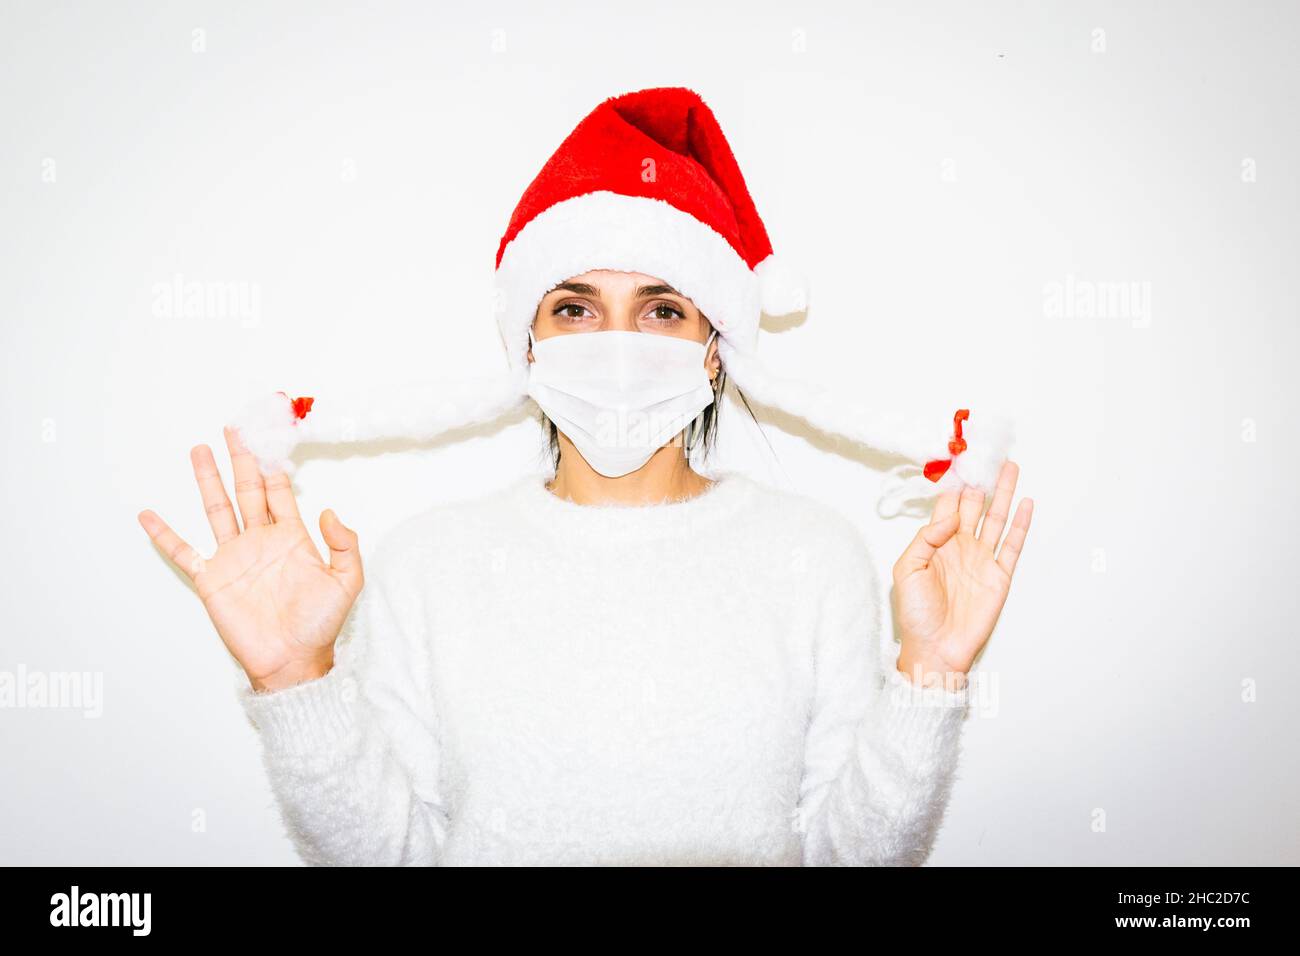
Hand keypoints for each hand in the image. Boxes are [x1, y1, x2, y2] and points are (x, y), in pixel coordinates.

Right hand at [138, 426, 363, 691]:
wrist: (292, 661)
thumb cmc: (320, 625)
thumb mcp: (347, 582)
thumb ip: (344, 544)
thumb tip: (329, 510)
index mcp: (293, 538)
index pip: (281, 492)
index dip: (274, 466)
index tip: (268, 437)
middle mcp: (260, 541)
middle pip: (247, 490)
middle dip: (241, 460)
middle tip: (234, 428)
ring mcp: (234, 558)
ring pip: (217, 509)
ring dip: (208, 480)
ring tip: (199, 450)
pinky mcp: (212, 579)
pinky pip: (183, 552)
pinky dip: (165, 535)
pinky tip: (148, 515)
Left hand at [891, 460, 1032, 690]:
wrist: (935, 649)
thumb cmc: (916, 613)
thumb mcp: (907, 570)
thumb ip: (926, 538)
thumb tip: (951, 515)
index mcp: (935, 544)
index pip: (947, 507)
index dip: (954, 486)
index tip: (961, 461)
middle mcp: (961, 547)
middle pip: (975, 506)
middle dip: (982, 482)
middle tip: (989, 455)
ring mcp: (982, 560)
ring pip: (996, 519)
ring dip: (1004, 494)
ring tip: (1010, 468)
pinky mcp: (1000, 576)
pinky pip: (1012, 545)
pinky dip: (1020, 524)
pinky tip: (1025, 504)